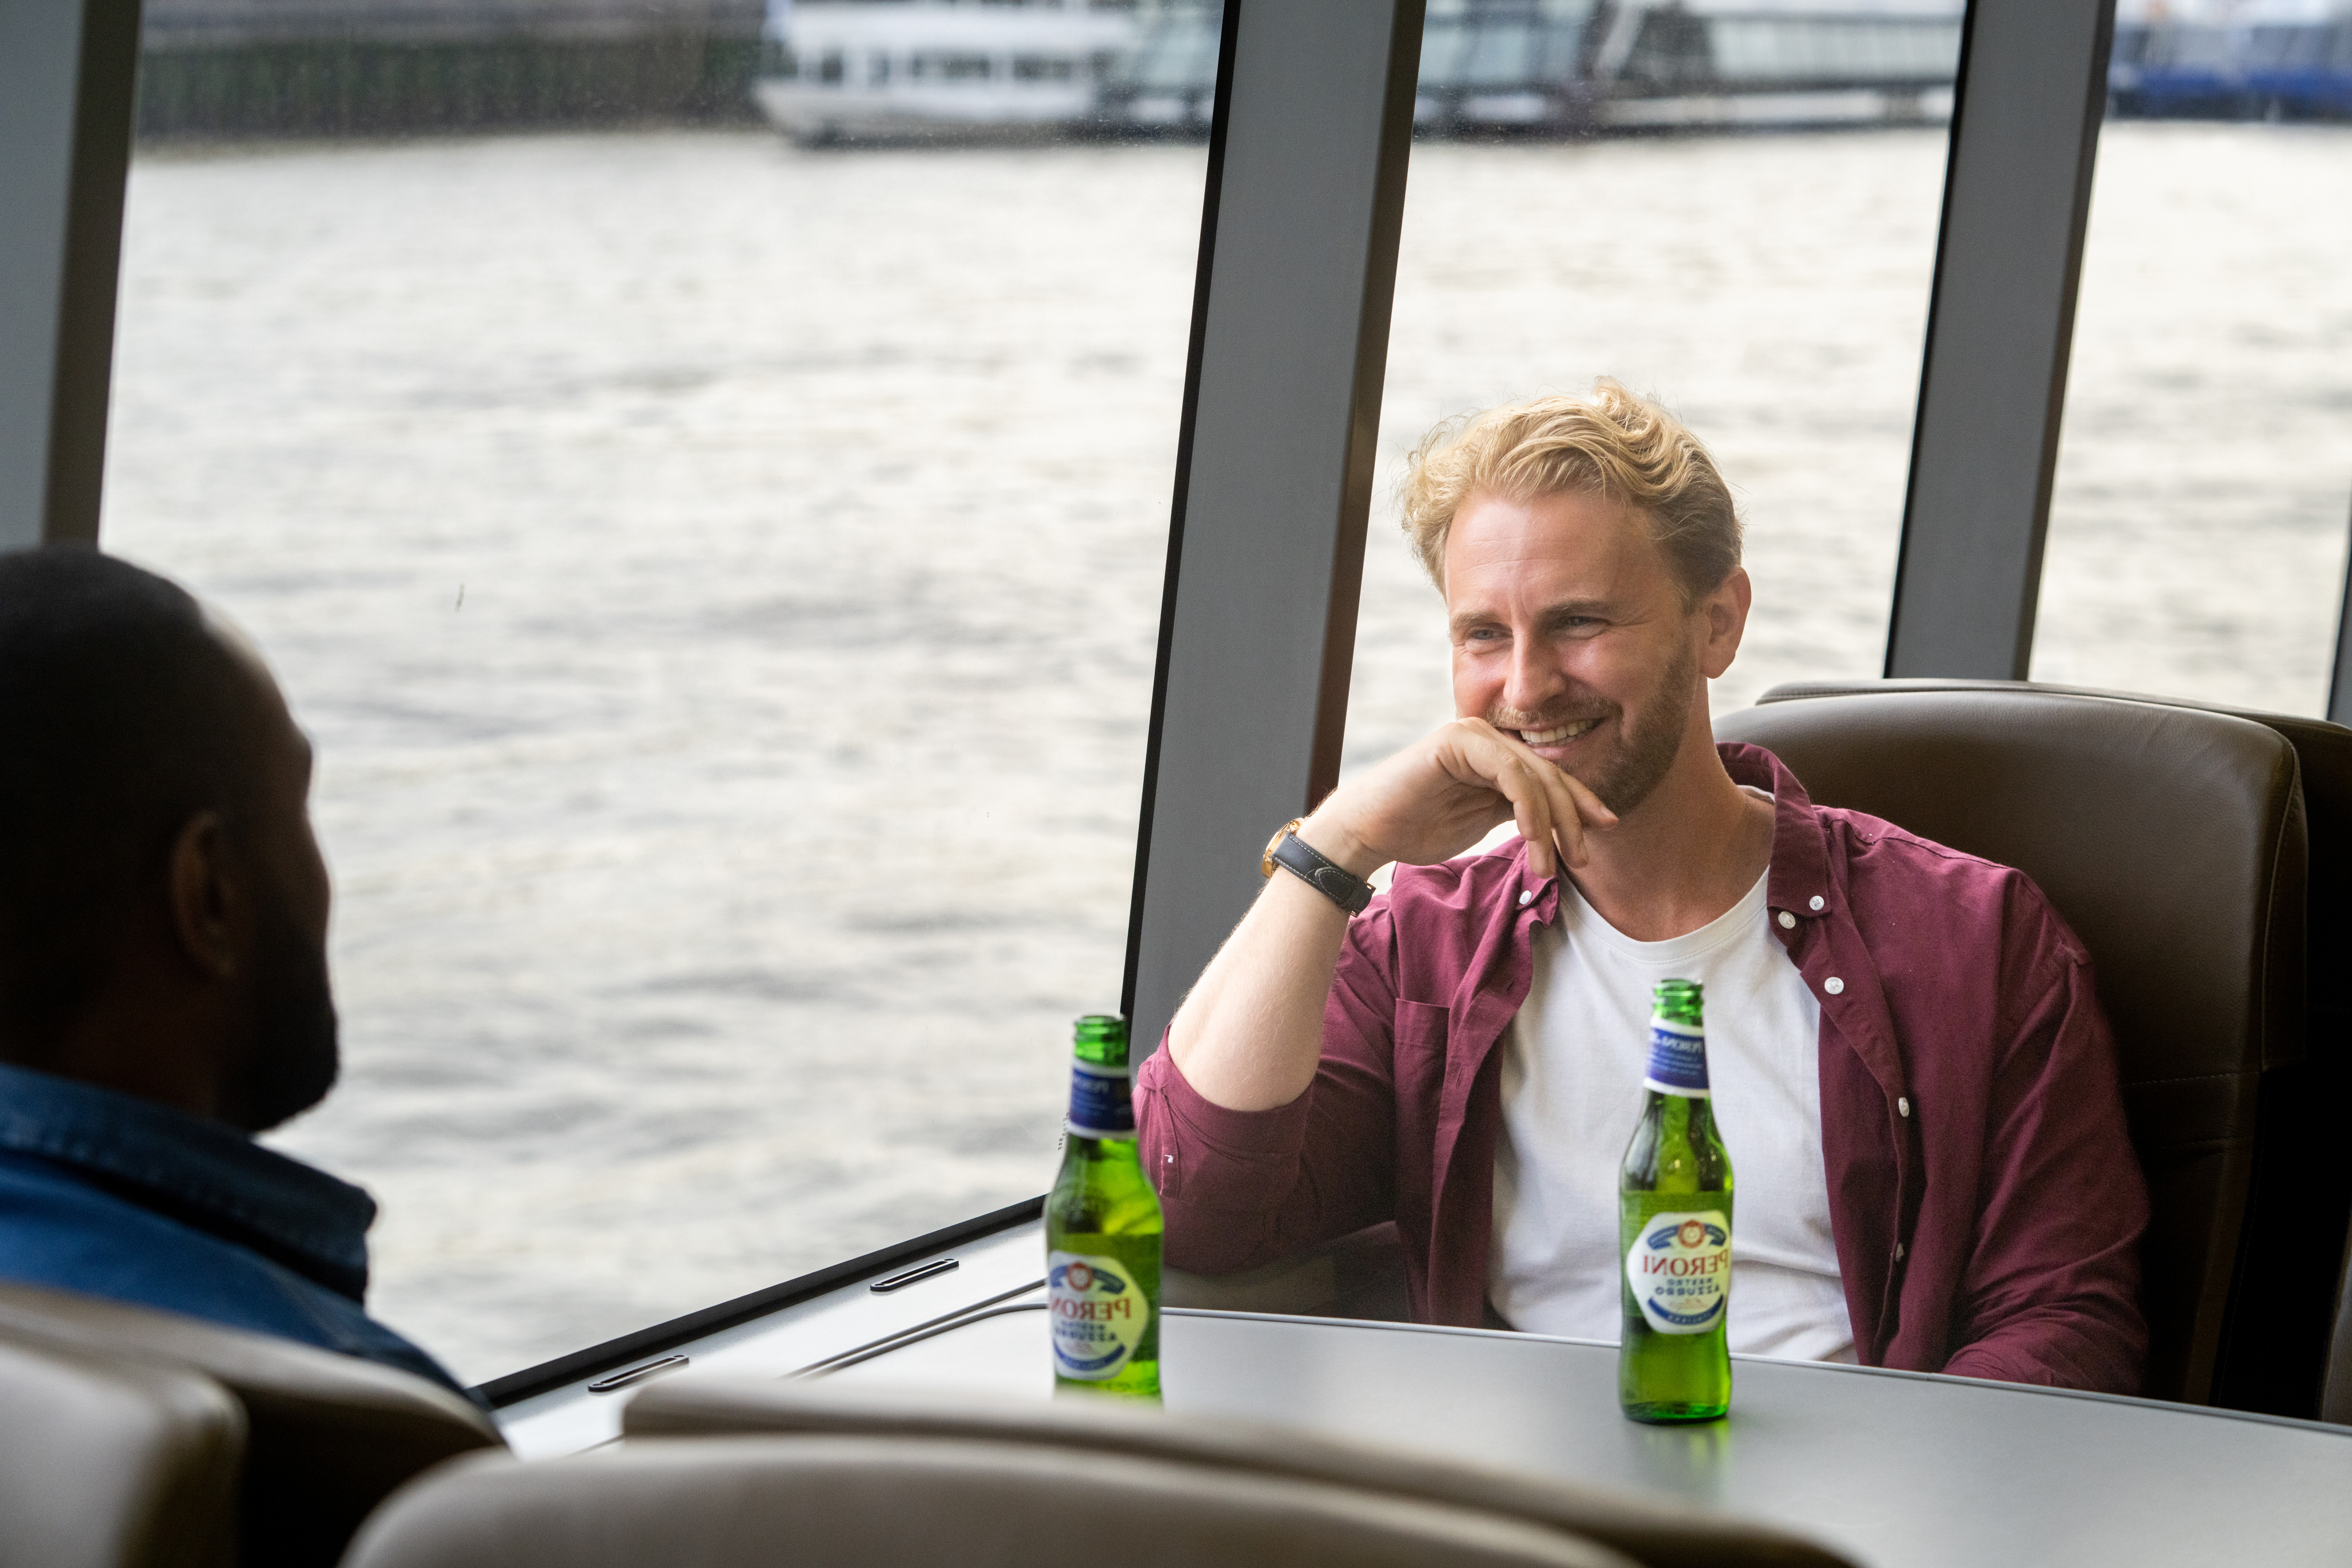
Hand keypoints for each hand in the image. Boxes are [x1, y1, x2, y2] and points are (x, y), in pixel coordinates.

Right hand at [1300, 719, 1617, 879]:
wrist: (1367, 831)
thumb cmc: (1419, 828)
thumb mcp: (1484, 820)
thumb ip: (1519, 811)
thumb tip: (1566, 821)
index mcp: (1495, 753)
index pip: (1549, 776)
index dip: (1580, 802)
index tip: (1605, 827)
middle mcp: (1487, 736)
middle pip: (1548, 774)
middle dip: (1570, 819)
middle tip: (1579, 858)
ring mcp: (1472, 734)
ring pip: (1534, 775)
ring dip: (1549, 824)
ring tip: (1548, 865)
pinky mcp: (1459, 741)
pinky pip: (1510, 772)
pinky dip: (1527, 806)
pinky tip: (1531, 837)